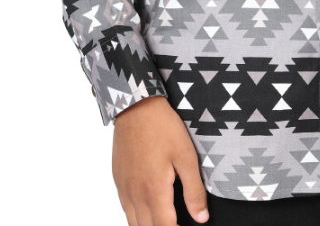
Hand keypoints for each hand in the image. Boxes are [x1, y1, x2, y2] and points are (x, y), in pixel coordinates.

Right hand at [112, 95, 207, 225]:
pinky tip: (147, 212)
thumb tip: (201, 217)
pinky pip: (125, 209)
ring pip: (133, 223)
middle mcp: (135, 194)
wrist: (136, 106)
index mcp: (154, 190)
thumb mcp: (186, 156)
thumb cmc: (162, 127)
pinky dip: (136, 218)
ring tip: (164, 221)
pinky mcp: (118, 179)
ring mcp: (124, 187)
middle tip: (176, 223)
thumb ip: (194, 190)